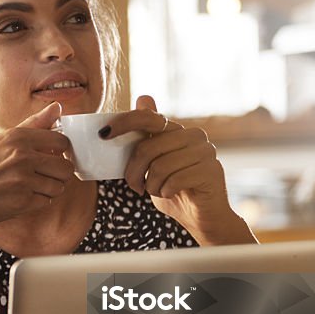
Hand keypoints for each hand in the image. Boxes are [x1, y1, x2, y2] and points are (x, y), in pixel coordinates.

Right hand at [0, 102, 74, 228]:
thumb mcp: (1, 140)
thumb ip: (33, 124)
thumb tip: (58, 107)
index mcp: (18, 137)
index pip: (63, 142)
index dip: (62, 152)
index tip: (54, 157)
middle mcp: (23, 156)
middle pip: (66, 168)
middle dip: (58, 174)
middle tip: (43, 176)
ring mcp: (24, 180)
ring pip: (59, 187)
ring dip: (47, 190)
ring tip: (27, 187)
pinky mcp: (23, 201)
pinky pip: (46, 202)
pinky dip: (36, 202)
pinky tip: (19, 197)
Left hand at [101, 96, 255, 245]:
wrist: (201, 217)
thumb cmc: (173, 189)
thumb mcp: (154, 163)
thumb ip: (148, 137)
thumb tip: (144, 96)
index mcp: (177, 130)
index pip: (148, 117)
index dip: (124, 123)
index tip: (103, 134)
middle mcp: (194, 135)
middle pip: (148, 148)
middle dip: (134, 172)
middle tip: (134, 186)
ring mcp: (205, 151)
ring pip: (160, 166)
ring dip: (150, 185)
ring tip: (155, 190)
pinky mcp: (211, 170)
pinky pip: (174, 180)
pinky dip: (165, 192)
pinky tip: (169, 193)